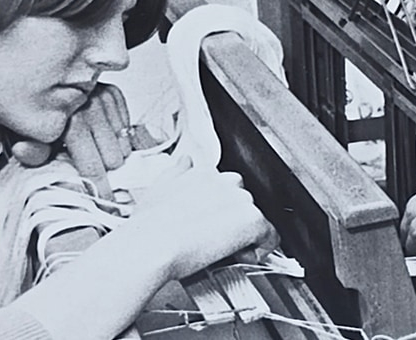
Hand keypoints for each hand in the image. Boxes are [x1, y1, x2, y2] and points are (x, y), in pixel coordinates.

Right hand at [13, 169, 272, 339]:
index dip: (221, 207)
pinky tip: (249, 257)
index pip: (225, 185)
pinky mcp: (251, 220)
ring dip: (246, 233)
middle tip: (219, 241)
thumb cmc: (146, 227)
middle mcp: (223, 181)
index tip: (214, 223)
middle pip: (242, 199)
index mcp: (202, 172)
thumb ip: (176, 172)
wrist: (149, 247)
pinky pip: (269, 235)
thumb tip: (186, 159)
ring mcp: (239, 200)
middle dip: (234, 218)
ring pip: (255, 216)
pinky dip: (264, 247)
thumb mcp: (157, 190)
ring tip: (229, 252)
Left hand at [14, 84, 132, 195]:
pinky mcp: (114, 94)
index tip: (104, 202)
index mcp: (71, 118)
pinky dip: (117, 138)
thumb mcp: (27, 135)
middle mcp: (91, 104)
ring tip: (94, 152)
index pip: (91, 160)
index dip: (98, 184)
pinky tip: (101, 137)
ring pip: (124, 145)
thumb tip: (22, 151)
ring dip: (112, 153)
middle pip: (113, 157)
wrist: (36, 89)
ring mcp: (105, 97)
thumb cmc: (34, 116)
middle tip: (91, 170)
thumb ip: (32, 149)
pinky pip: (127, 130)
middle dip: (104, 168)